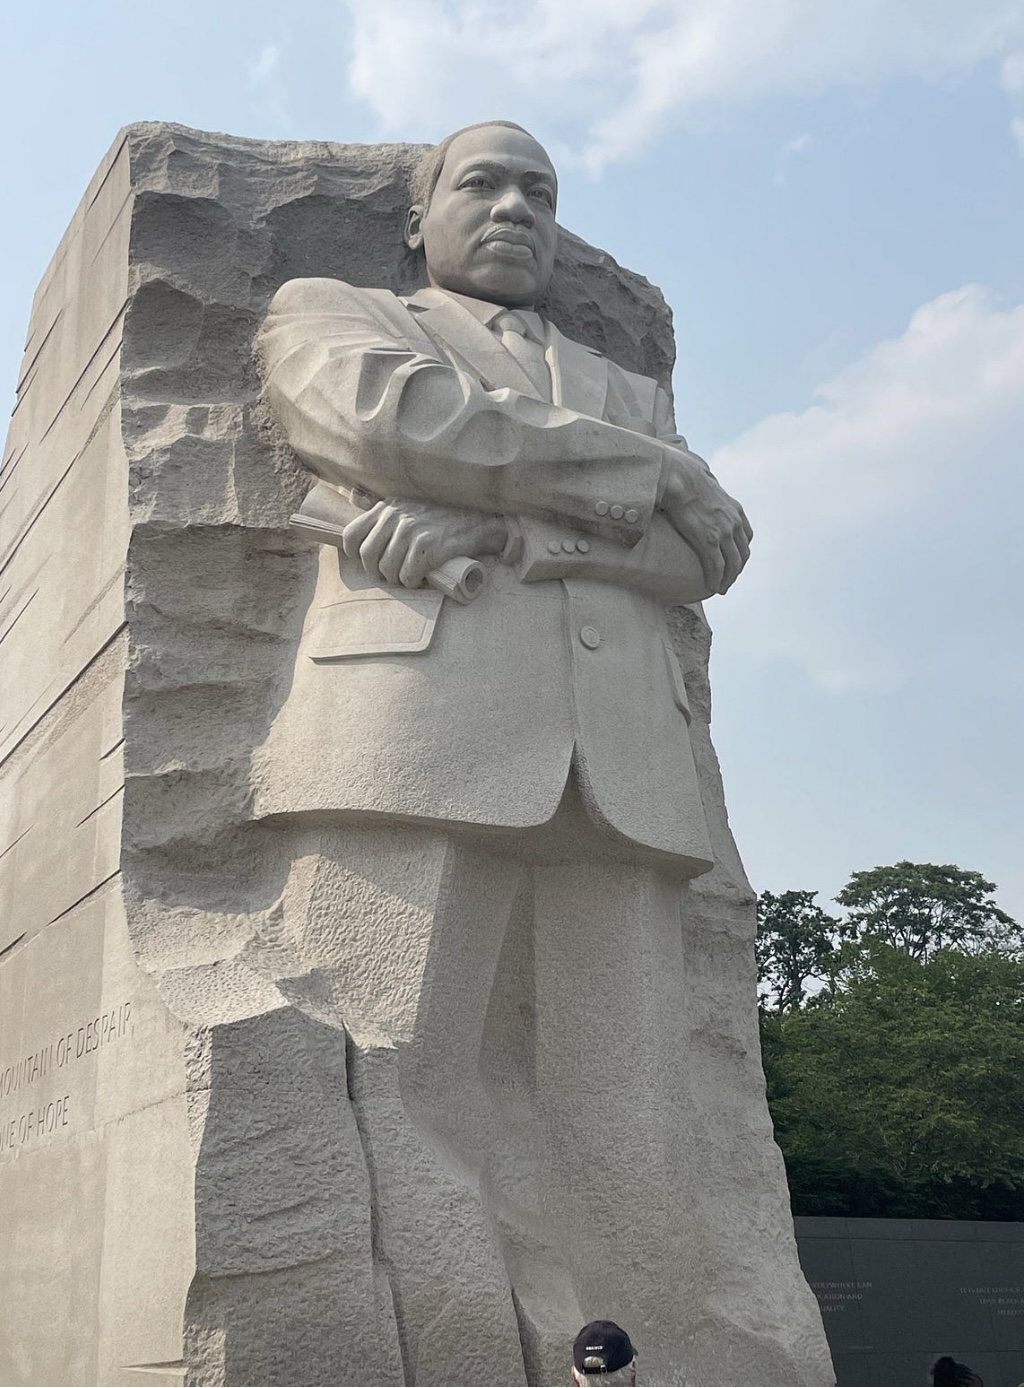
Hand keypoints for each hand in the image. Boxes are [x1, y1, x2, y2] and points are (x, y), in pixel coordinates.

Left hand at [341, 498, 507, 587]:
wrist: (479, 519)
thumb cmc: (442, 515)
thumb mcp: (408, 503)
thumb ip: (385, 510)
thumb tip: (356, 503)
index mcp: (387, 507)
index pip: (351, 535)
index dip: (355, 555)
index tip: (370, 561)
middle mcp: (396, 517)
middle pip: (368, 556)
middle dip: (378, 572)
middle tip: (392, 574)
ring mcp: (412, 531)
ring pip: (388, 569)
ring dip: (398, 579)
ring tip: (409, 576)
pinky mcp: (429, 547)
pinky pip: (408, 575)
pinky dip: (413, 582)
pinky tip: (422, 578)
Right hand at [658, 449, 751, 594]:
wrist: (679, 477)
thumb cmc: (686, 479)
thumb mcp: (706, 487)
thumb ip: (708, 496)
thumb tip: (696, 494)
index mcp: (735, 511)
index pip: (746, 537)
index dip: (741, 553)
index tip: (733, 562)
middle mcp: (734, 523)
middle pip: (742, 554)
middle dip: (736, 571)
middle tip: (727, 581)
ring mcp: (723, 532)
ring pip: (732, 564)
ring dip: (728, 579)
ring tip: (721, 589)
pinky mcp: (709, 540)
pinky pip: (716, 566)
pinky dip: (717, 579)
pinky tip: (712, 587)